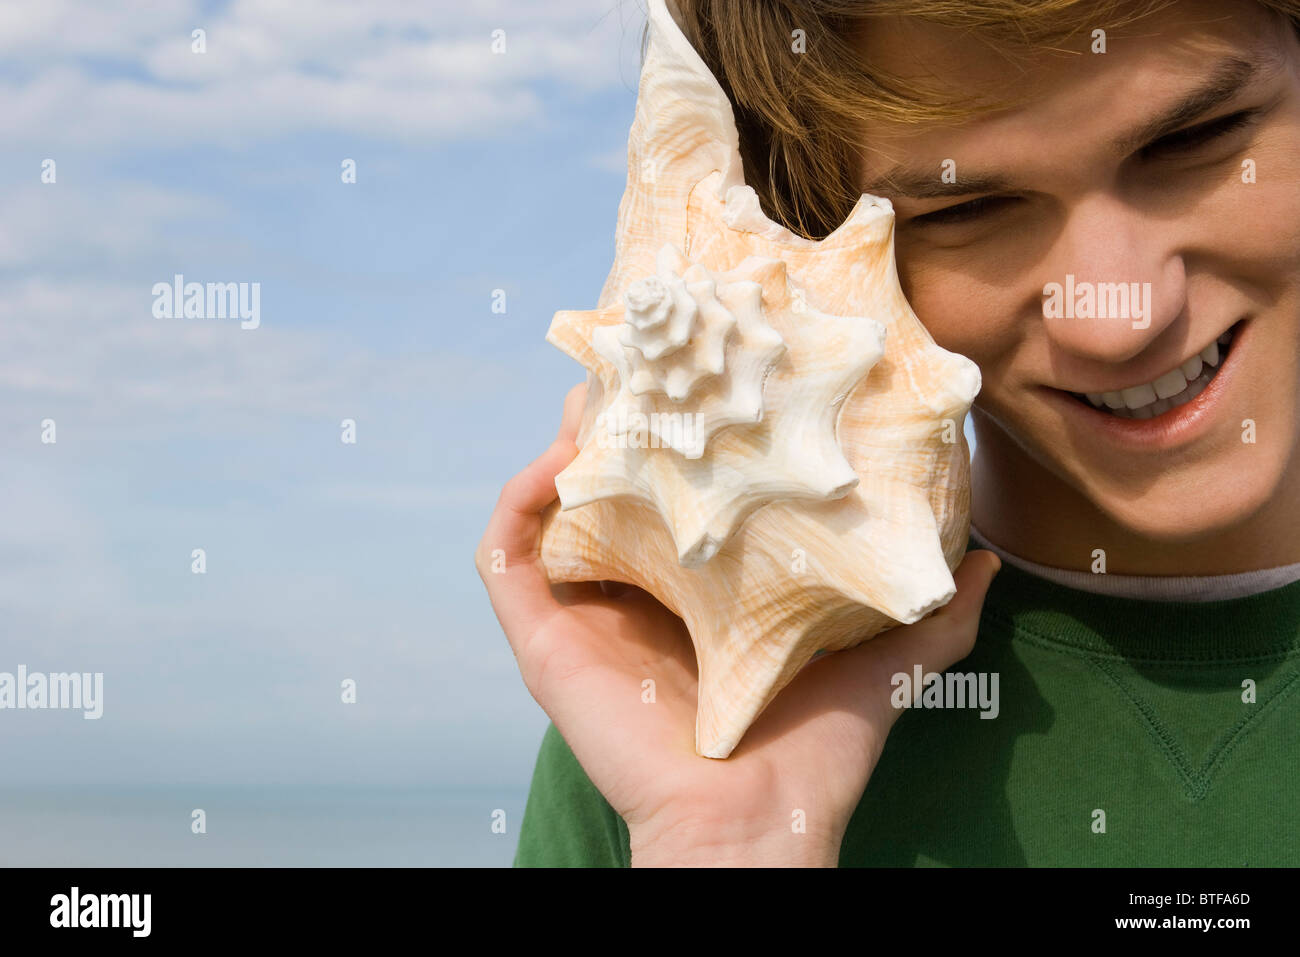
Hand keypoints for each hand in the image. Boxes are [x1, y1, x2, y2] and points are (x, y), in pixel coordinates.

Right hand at [476, 382, 1000, 865]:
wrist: (756, 824)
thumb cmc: (812, 753)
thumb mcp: (882, 662)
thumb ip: (935, 615)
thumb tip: (985, 558)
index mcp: (695, 594)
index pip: (676, 496)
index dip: (682, 435)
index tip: (707, 373)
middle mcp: (633, 595)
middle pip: (608, 487)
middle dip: (618, 422)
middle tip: (649, 360)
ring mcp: (583, 615)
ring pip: (550, 508)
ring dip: (564, 445)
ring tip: (600, 391)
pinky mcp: (544, 640)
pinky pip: (505, 558)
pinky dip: (518, 501)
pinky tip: (556, 458)